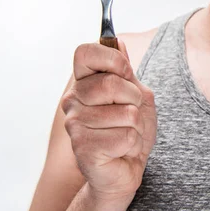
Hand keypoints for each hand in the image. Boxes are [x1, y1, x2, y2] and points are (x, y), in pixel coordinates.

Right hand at [61, 40, 156, 201]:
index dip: (112, 59)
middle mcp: (73, 101)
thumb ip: (126, 71)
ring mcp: (75, 125)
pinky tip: (122, 150)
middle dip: (134, 99)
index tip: (125, 72)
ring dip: (136, 126)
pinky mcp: (84, 148)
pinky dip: (133, 144)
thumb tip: (117, 41)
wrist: (125, 169)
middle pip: (111, 84)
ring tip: (126, 135)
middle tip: (131, 113)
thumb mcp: (136, 95)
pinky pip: (125, 136)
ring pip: (125, 114)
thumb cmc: (130, 130)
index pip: (85, 52)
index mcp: (84, 83)